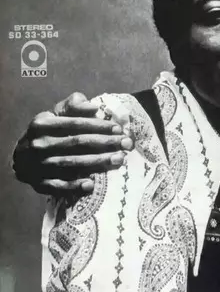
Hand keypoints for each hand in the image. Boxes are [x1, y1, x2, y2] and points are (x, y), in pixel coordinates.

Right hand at [12, 92, 133, 195]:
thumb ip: (73, 106)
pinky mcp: (39, 183)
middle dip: (105, 143)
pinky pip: (58, 186)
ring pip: (72, 164)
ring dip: (98, 162)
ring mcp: (38, 165)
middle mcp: (38, 144)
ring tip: (119, 159)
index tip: (119, 129)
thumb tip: (93, 107)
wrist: (21, 157)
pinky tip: (92, 184)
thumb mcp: (55, 114)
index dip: (99, 126)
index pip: (75, 124)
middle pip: (77, 143)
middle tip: (127, 144)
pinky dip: (75, 186)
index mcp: (42, 124)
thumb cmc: (47, 131)